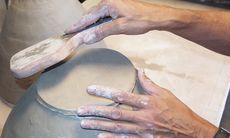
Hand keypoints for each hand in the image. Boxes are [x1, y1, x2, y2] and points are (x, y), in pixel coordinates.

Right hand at [65, 0, 181, 43]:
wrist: (156, 17)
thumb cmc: (140, 20)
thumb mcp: (120, 27)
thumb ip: (102, 31)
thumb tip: (87, 37)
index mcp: (107, 4)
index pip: (88, 16)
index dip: (78, 25)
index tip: (68, 30)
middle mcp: (109, 2)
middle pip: (91, 15)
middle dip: (81, 24)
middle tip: (71, 32)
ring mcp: (114, 4)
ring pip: (97, 15)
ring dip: (89, 24)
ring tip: (80, 31)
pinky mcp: (118, 8)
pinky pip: (104, 16)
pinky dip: (98, 22)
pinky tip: (96, 27)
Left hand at [77, 70, 216, 137]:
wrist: (190, 131)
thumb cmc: (177, 110)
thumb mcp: (165, 93)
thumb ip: (149, 83)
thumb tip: (139, 70)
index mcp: (148, 102)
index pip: (122, 95)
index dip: (105, 92)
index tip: (90, 89)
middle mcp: (143, 116)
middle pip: (115, 113)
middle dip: (96, 111)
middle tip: (80, 110)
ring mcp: (143, 130)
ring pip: (117, 127)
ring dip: (99, 125)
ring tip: (84, 123)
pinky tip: (100, 136)